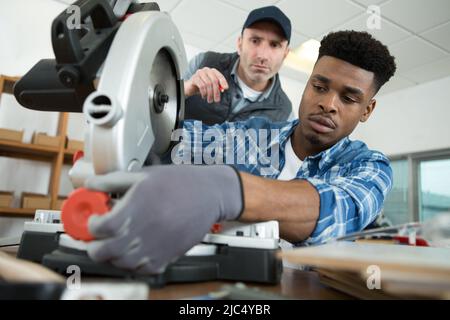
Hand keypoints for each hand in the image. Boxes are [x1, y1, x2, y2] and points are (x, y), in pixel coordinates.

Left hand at [84, 165, 242, 273]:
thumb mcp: (143, 175)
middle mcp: (144, 230)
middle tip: (98, 237)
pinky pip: (142, 269)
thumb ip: (112, 181)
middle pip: (104, 251)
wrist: (210, 194)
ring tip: (117, 242)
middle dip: (95, 245)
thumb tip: (90, 184)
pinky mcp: (168, 256)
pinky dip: (133, 264)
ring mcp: (156, 246)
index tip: (94, 221)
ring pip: (121, 264)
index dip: (91, 226)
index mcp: (136, 207)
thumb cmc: (180, 182)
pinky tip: (135, 250)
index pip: (100, 228)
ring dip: (113, 255)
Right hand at [184, 67, 228, 102]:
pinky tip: (204, 96)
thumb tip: (223, 88)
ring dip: (210, 94)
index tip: (226, 88)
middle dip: (216, 91)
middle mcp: (206, 70)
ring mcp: (200, 73)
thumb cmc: (201, 87)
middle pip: (214, 80)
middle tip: (216, 100)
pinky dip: (204, 93)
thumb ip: (217, 86)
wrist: (190, 88)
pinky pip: (202, 86)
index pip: (219, 76)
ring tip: (209, 100)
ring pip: (208, 84)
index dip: (223, 82)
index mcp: (211, 71)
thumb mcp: (211, 87)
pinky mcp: (194, 78)